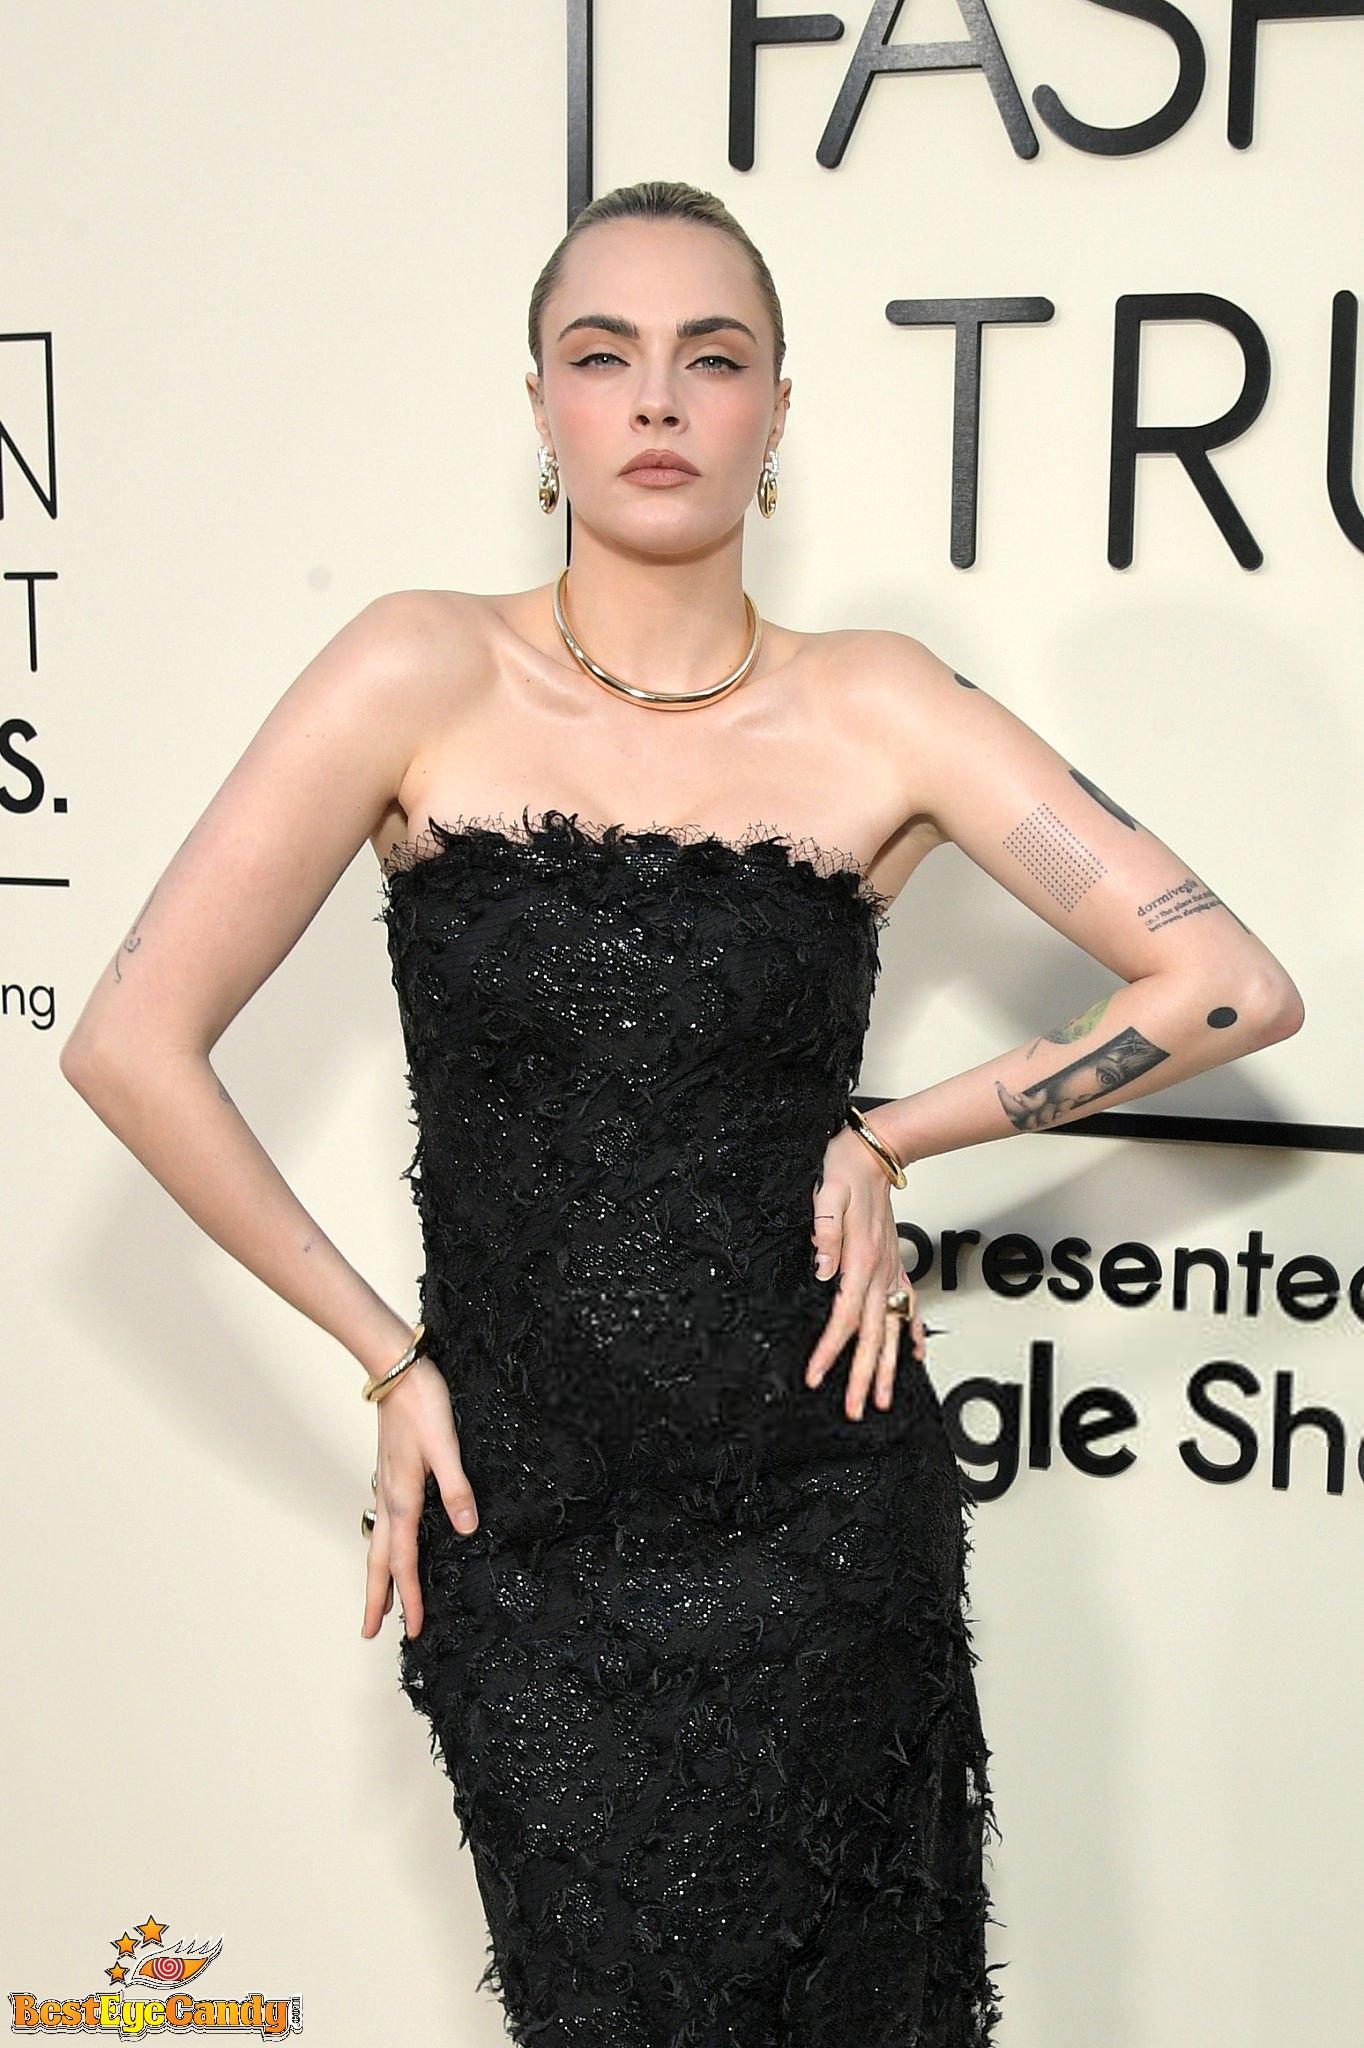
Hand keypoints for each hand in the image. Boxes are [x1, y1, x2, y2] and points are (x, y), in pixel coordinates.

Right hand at [360, 1355, 478, 1641]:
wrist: (397, 1370)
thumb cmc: (423, 1403)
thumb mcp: (446, 1445)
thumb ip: (456, 1487)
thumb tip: (467, 1528)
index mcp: (404, 1497)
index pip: (405, 1560)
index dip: (410, 1598)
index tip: (414, 1631)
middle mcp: (390, 1497)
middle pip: (380, 1560)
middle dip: (377, 1598)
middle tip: (370, 1632)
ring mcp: (387, 1485)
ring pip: (379, 1542)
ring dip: (379, 1574)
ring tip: (380, 1600)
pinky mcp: (391, 1473)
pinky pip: (385, 1522)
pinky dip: (385, 1546)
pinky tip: (393, 1544)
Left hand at [805, 1123, 924, 1419]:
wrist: (874, 1152)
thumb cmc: (845, 1170)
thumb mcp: (825, 1193)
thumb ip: (824, 1232)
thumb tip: (821, 1271)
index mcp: (860, 1261)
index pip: (844, 1317)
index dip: (831, 1350)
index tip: (818, 1377)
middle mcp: (880, 1272)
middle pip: (872, 1335)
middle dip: (862, 1376)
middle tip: (854, 1410)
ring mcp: (891, 1270)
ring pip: (893, 1329)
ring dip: (888, 1366)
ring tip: (881, 1399)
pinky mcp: (894, 1264)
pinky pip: (909, 1305)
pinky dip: (914, 1333)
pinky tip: (916, 1355)